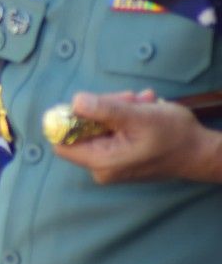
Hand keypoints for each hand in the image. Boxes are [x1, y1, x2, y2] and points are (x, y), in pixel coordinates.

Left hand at [52, 89, 221, 183]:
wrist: (201, 152)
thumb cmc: (174, 136)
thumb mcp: (138, 117)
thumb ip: (104, 110)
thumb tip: (74, 102)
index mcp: (101, 161)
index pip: (62, 141)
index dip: (68, 118)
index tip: (89, 103)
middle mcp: (101, 166)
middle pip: (82, 128)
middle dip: (102, 107)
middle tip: (128, 97)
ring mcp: (111, 161)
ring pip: (98, 124)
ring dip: (118, 107)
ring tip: (142, 101)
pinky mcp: (120, 154)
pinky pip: (112, 129)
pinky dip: (125, 115)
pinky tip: (144, 106)